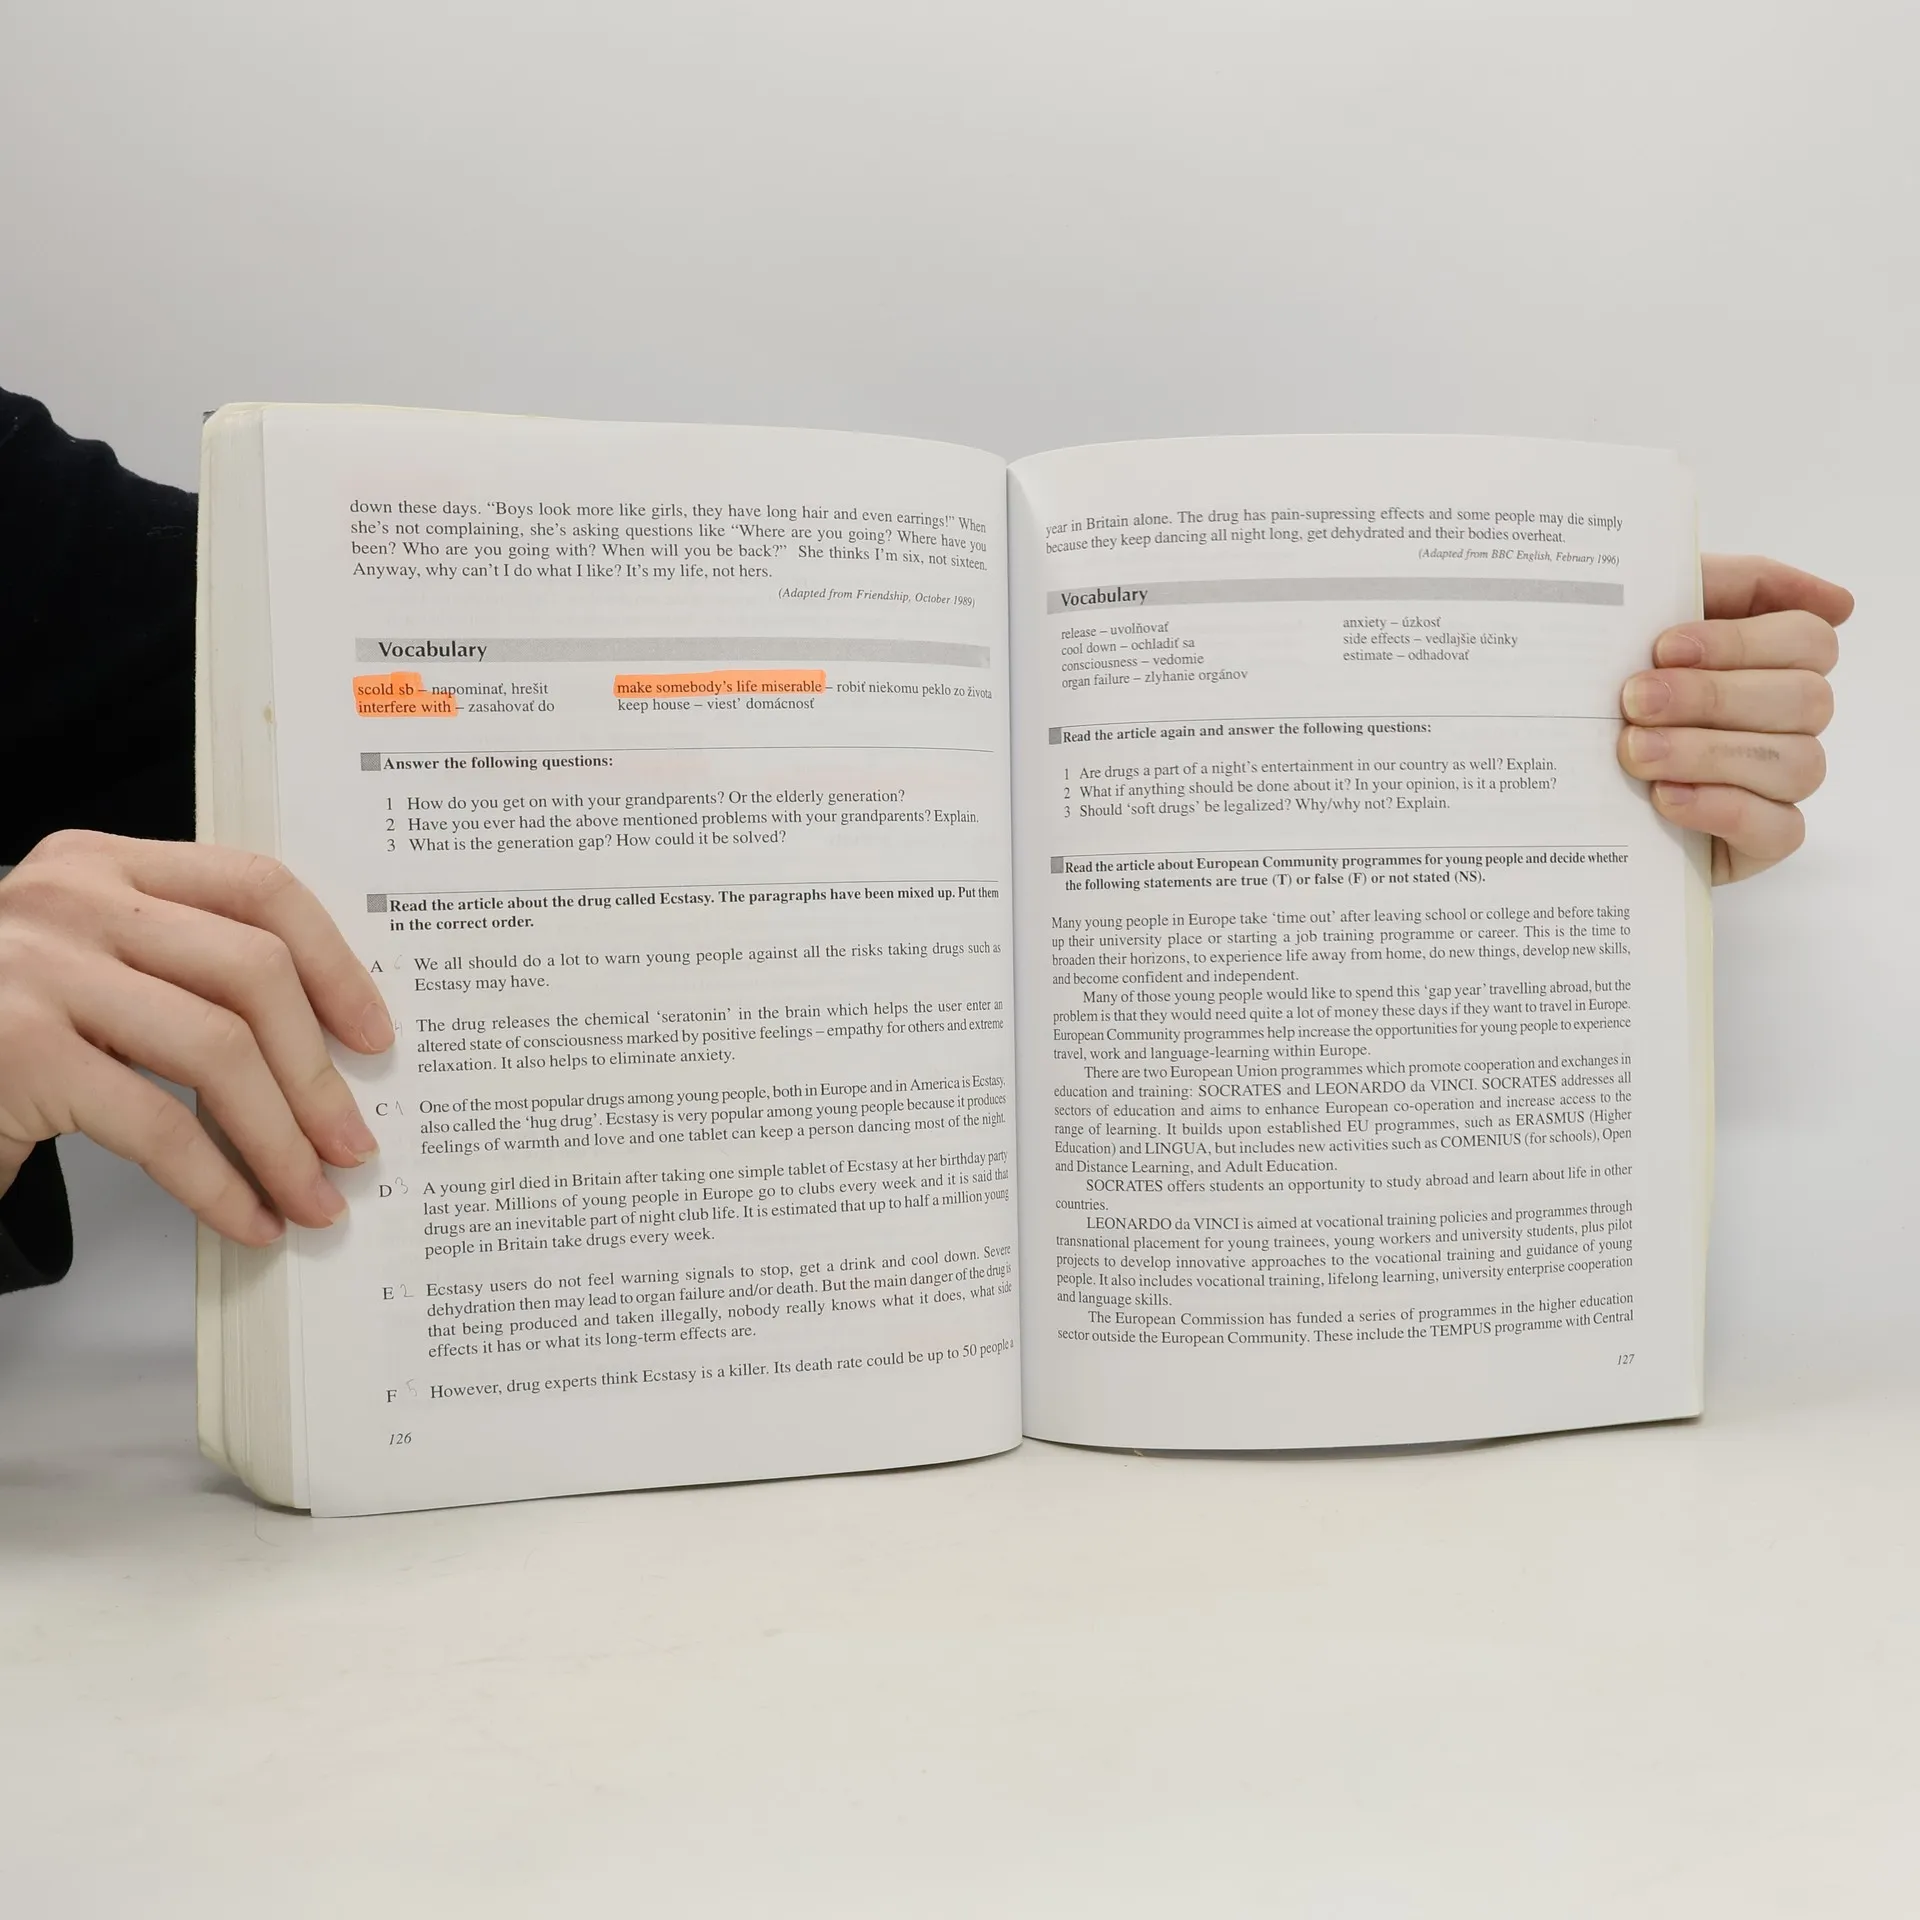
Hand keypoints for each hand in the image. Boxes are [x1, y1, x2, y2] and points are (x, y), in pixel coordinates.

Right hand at [0, 833, 391, 1244]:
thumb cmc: (3, 1026)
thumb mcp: (91, 965)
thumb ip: (182, 970)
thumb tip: (323, 1048)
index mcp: (104, 865)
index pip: (258, 887)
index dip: (336, 964)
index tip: (374, 1035)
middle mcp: (72, 900)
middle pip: (253, 972)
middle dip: (318, 1072)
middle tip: (353, 1141)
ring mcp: (39, 972)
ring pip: (219, 1051)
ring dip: (282, 1138)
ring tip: (314, 1195)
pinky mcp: (18, 1053)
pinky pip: (156, 1127)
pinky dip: (218, 1182)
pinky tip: (245, 1218)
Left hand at [1618, 554, 1850, 882]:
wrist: (1547, 783)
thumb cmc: (1601, 690)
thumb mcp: (1638, 621)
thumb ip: (1716, 584)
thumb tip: (1838, 602)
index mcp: (1771, 660)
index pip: (1808, 638)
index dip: (1741, 640)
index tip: (1665, 646)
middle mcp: (1787, 721)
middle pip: (1804, 698)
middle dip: (1712, 696)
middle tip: (1633, 701)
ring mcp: (1778, 784)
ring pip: (1796, 762)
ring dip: (1708, 752)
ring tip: (1635, 752)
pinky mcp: (1759, 843)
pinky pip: (1778, 829)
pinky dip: (1722, 808)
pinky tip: (1665, 798)